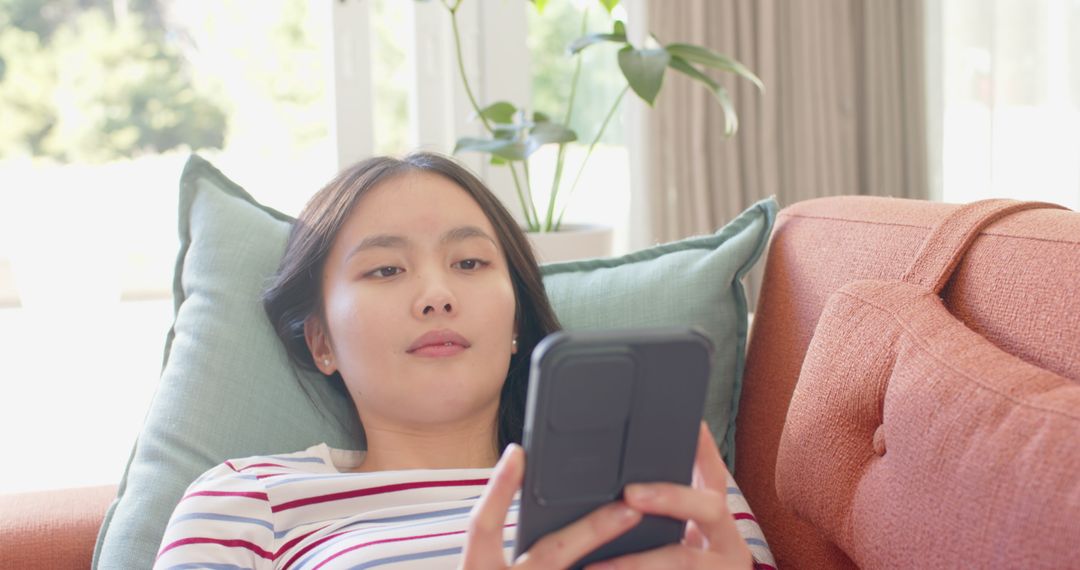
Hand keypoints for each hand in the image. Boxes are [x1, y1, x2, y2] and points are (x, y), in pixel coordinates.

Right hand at [459, 443, 642, 569]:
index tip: (519, 452)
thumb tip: (524, 482)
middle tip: (630, 506)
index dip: (498, 490)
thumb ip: (499, 546)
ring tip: (662, 551)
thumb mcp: (483, 568)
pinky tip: (645, 569)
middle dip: (593, 529)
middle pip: (550, 555)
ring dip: (620, 567)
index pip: (482, 527)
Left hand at [583, 422, 752, 569]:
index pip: (714, 472)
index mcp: (719, 518)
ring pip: (683, 558)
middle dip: (669, 497)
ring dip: (637, 560)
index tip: (689, 422)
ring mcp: (722, 567)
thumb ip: (669, 508)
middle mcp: (729, 539)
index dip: (704, 446)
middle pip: (709, 507)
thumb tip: (625, 483)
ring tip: (597, 564)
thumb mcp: (686, 532)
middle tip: (630, 493)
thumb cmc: (688, 563)